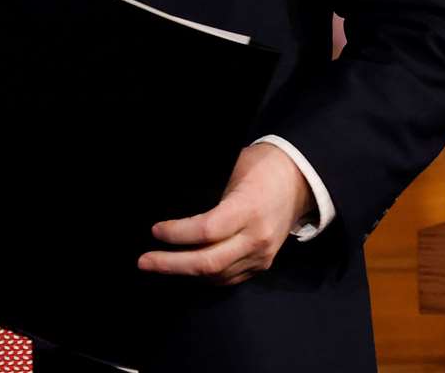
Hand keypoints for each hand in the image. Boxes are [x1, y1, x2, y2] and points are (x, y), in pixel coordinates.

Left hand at [137, 143, 313, 284]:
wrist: (301, 179)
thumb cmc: (262, 166)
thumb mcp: (234, 170)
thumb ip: (209, 196)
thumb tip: (175, 208)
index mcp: (248, 208)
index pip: (206, 230)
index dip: (177, 234)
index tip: (155, 230)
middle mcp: (256, 237)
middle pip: (208, 262)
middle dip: (171, 264)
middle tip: (144, 261)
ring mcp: (261, 254)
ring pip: (217, 275)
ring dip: (184, 273)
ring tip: (157, 265)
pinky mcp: (263, 263)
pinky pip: (229, 277)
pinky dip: (204, 276)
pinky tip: (184, 269)